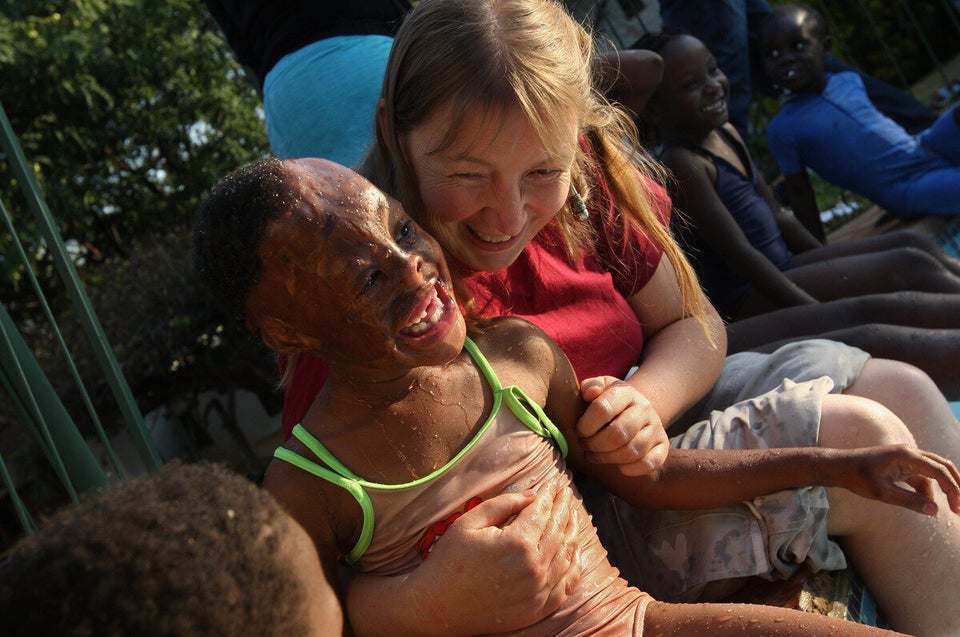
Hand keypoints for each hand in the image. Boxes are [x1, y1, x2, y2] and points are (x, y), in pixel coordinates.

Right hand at [371, 481, 583, 635]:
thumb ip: (503, 504)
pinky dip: (575, 564)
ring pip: (567, 554)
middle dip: (563, 508)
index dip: (549, 495)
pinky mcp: (538, 608)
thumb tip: (532, 494)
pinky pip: (567, 584)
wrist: (438, 607)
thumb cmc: (450, 561)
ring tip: (573, 515)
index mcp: (517, 542)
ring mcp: (539, 590)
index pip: (543, 511)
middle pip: (558, 530)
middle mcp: (534, 566)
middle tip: (566, 494)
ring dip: (572, 531)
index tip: (554, 483)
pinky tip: (575, 550)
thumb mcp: (470, 522)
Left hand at [577, 375, 668, 475]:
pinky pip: (649, 464)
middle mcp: (644, 409)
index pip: (603, 409)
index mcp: (626, 392)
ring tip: (594, 456)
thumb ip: (590, 386)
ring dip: (607, 459)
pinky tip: (616, 465)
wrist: (636, 409)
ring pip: (631, 452)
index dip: (585, 425)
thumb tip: (590, 393)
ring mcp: (656, 428)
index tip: (579, 431)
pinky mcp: (663, 446)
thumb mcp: (599, 387)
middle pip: (618, 434)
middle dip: (595, 445)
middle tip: (585, 446)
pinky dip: (629, 469)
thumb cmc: (610, 401)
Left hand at [826, 445, 959, 514]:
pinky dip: (928, 489)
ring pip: (934, 471)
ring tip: (949, 508)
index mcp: (906, 455)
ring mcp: (906, 457)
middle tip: (959, 507)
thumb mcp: (882, 493)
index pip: (938, 469)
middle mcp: (909, 452)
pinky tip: (926, 503)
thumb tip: (935, 510)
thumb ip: (908, 501)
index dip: (952, 488)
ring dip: (942, 489)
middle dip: (955, 485)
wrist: (839, 467)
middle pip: (942, 465)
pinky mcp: (902, 464)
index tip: (957, 508)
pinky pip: (922, 476)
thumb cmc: (857, 478)